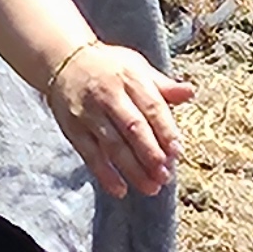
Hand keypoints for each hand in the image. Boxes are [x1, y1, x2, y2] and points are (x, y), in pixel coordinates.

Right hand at [43, 43, 193, 196]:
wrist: (63, 61)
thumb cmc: (108, 67)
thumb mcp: (137, 67)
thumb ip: (163, 86)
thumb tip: (189, 93)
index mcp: (130, 78)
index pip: (151, 106)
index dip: (165, 131)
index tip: (177, 152)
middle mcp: (108, 95)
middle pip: (132, 128)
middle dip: (150, 154)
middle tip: (165, 175)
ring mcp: (89, 113)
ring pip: (112, 145)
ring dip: (133, 169)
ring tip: (151, 187)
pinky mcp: (73, 129)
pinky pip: (90, 155)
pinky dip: (105, 174)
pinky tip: (120, 189)